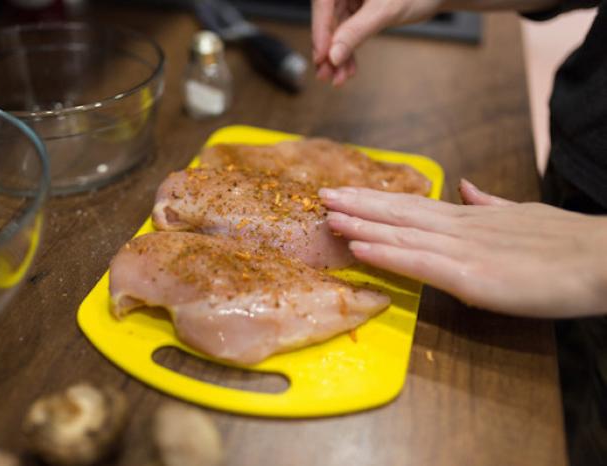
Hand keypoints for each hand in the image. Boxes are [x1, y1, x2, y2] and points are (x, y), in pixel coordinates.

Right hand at [311, 0, 442, 85]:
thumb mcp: (385, 11)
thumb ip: (357, 32)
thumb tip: (333, 56)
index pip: (323, 3)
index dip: (319, 31)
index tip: (321, 57)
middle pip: (327, 19)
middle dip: (328, 49)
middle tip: (326, 75)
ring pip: (336, 29)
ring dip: (337, 55)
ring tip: (339, 78)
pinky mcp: (358, 8)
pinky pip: (347, 31)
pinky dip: (348, 51)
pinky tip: (349, 69)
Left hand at [319, 180, 606, 316]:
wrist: (605, 259)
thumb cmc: (570, 243)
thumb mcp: (523, 215)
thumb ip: (489, 204)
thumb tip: (465, 187)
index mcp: (470, 218)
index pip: (412, 206)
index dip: (376, 201)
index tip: (346, 193)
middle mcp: (460, 228)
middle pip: (399, 214)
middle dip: (358, 205)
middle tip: (322, 196)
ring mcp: (465, 251)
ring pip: (402, 234)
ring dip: (362, 224)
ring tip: (329, 216)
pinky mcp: (474, 277)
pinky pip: (420, 263)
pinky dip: (387, 254)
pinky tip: (360, 247)